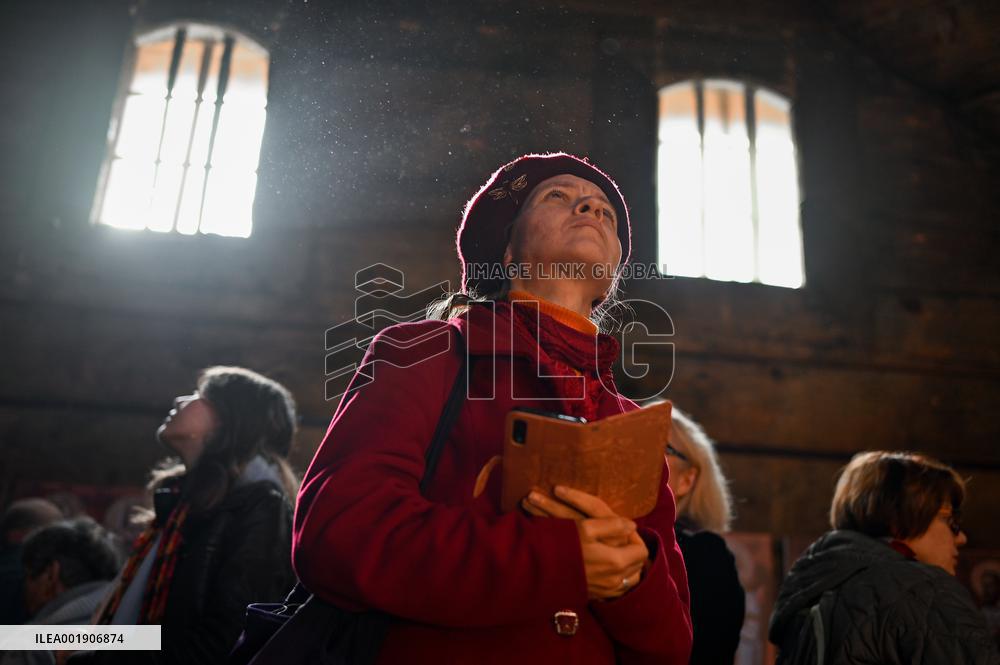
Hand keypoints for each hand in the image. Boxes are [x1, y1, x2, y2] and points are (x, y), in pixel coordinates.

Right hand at [523, 485, 648, 598]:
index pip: (642, 551)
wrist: (537, 572)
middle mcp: (614, 580)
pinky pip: (615, 588)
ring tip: (614, 551)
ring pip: (628, 578)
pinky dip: (614, 577)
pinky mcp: (594, 596)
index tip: (625, 530)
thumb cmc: (561, 545)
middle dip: (632, 551)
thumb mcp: (586, 527)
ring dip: (626, 565)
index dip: (636, 538)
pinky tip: (602, 566)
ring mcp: (604, 591)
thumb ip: (612, 525)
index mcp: (615, 562)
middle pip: (637, 566)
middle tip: (621, 538)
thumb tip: (631, 525)